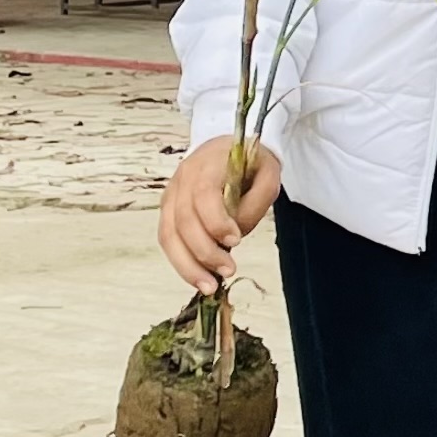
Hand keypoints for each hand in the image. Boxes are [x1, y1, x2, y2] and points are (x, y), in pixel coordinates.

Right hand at [160, 136, 282, 294]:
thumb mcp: (268, 174)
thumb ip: (256, 202)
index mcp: (207, 164)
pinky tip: (197, 277)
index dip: (216, 221)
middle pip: (183, 220)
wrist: (226, 150)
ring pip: (169, 235)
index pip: (203, 194)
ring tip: (208, 286)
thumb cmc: (250, 164)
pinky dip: (181, 261)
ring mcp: (171, 195)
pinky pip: (168, 240)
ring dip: (187, 265)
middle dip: (204, 251)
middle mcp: (182, 179)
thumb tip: (236, 234)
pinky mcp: (168, 211)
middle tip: (228, 271)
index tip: (235, 240)